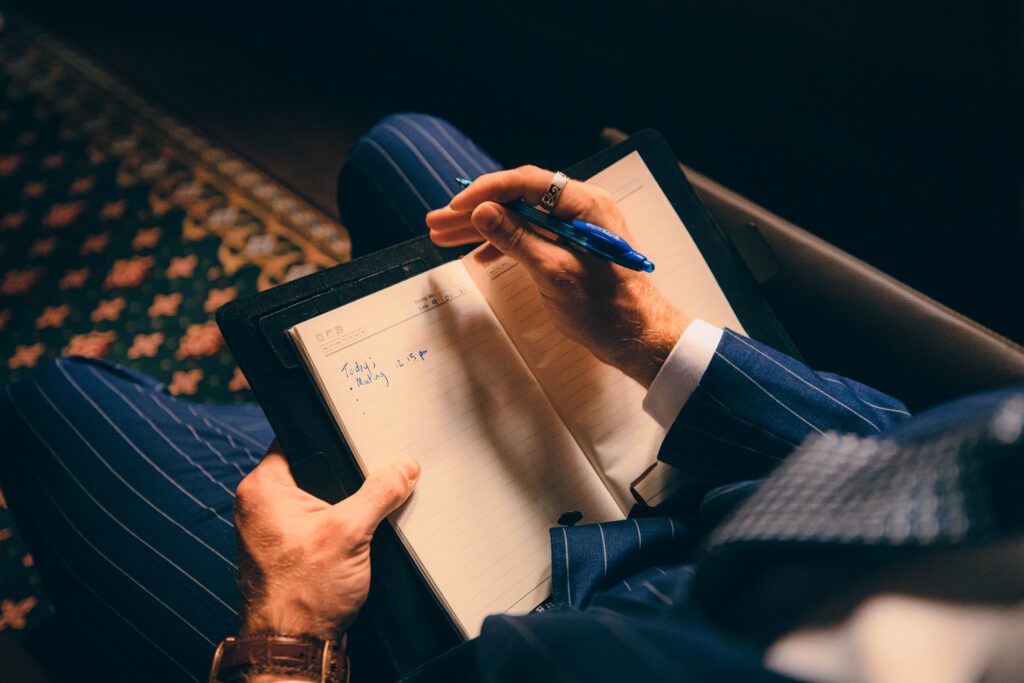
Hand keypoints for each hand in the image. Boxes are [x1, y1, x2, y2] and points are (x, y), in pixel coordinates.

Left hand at [234, 441, 419, 638]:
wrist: (293, 647)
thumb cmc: (301, 596)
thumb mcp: (351, 532)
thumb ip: (379, 493)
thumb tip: (402, 468)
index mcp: (263, 488)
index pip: (300, 440)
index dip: (335, 440)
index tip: (363, 444)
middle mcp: (261, 505)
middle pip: (314, 470)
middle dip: (346, 479)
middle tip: (370, 487)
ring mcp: (272, 531)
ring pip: (318, 500)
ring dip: (343, 508)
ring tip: (360, 521)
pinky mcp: (286, 552)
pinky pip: (317, 526)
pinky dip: (337, 531)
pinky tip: (353, 543)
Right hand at [426, 165, 688, 387]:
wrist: (639, 338)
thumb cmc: (605, 309)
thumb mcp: (554, 273)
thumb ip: (516, 239)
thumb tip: (482, 211)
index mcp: (584, 205)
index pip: (525, 183)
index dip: (484, 192)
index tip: (454, 207)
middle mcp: (581, 209)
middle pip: (518, 199)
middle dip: (475, 211)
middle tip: (436, 223)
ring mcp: (577, 228)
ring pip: (520, 218)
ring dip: (483, 228)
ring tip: (443, 237)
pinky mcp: (572, 248)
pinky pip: (532, 236)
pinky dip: (504, 243)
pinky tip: (479, 254)